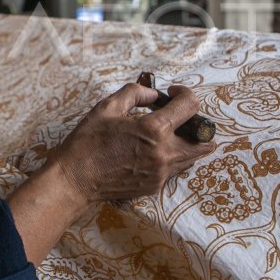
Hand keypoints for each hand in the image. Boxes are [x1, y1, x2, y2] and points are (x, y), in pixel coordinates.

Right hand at [6, 82, 215, 265]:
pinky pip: (174, 168)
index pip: (190, 106)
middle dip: (196, 124)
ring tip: (164, 133)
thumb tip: (154, 95)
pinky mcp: (155, 186)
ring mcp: (161, 173)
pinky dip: (170, 156)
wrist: (75, 179)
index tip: (172, 93)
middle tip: (176, 117)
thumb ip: (135, 93)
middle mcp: (164, 154)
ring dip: (186, 141)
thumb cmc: (88, 142)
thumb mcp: (107, 107)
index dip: (185, 94)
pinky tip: (149, 150)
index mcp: (153, 130)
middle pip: (204, 139)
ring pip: (192, 156)